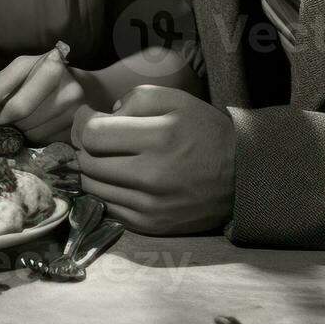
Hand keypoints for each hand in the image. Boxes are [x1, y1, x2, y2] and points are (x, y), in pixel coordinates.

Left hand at [0, 43, 87, 142]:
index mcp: (36, 59)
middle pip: (15, 111)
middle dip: (1, 121)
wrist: (88, 89)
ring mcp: (72, 98)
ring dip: (19, 132)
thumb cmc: (42, 82)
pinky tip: (39, 129)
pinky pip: (45, 140)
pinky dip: (35, 138)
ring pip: (30, 129)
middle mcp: (57, 74)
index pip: (2, 85)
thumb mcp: (20, 76)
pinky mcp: (80, 121)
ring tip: (23, 124)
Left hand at [73, 84, 235, 234]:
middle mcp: (153, 176)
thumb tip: (102, 117)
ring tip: (106, 157)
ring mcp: (151, 206)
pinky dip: (105, 192)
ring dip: (92, 170)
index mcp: (160, 138)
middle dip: (84, 146)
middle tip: (96, 137)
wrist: (241, 176)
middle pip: (88, 162)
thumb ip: (135, 99)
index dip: (83, 122)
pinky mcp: (151, 225)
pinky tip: (118, 179)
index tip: (89, 116)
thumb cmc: (204, 131)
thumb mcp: (176, 99)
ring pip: (93, 187)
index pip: (93, 134)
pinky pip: (108, 208)